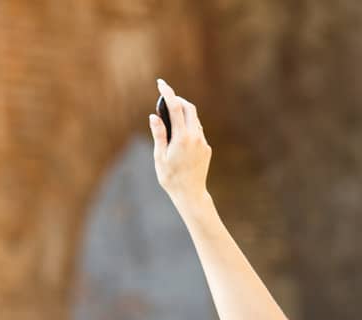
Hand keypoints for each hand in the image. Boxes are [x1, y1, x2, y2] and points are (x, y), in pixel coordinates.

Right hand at [151, 77, 210, 202]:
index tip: (161, 83)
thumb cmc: (171, 177)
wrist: (190, 194)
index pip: (175, 107)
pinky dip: (188, 125)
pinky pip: (198, 130)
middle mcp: (195, 137)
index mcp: (182, 137)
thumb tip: (154, 116)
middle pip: (189, 108)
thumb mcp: (160, 156)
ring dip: (184, 112)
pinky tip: (180, 132)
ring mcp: (203, 142)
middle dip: (178, 100)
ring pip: (195, 119)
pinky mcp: (206, 148)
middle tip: (166, 98)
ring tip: (171, 115)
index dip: (168, 92)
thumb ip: (159, 134)